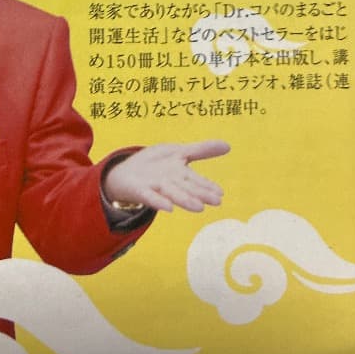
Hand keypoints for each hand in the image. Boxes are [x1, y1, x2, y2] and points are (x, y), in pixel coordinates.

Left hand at [103, 140, 230, 213]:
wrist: (125, 173)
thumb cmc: (155, 164)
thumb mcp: (178, 151)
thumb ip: (202, 150)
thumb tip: (228, 145)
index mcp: (180, 173)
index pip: (196, 179)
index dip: (208, 186)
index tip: (221, 194)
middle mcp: (170, 182)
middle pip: (187, 188)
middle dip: (200, 194)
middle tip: (216, 202)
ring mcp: (156, 187)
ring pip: (172, 193)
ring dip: (184, 200)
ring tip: (198, 207)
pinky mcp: (141, 190)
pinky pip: (150, 196)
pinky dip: (159, 201)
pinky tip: (168, 208)